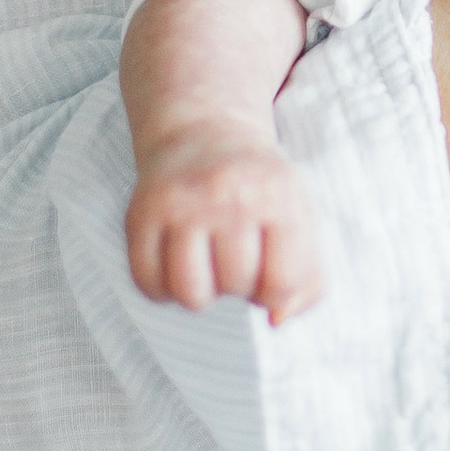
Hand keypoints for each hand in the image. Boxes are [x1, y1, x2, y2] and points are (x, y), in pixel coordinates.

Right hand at [125, 127, 322, 324]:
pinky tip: (176, 266)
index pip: (282, 283)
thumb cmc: (259, 189)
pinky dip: (162, 290)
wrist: (204, 130)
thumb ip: (309, 281)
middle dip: (240, 286)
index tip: (268, 270)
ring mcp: (181, 203)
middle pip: (236, 286)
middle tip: (235, 257)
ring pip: (190, 293)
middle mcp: (229, 194)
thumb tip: (276, 320)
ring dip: (202, 295)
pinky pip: (147, 284)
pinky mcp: (140, 213)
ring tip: (207, 268)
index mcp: (278, 195)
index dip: (275, 293)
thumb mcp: (300, 219)